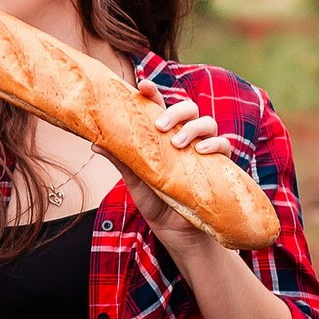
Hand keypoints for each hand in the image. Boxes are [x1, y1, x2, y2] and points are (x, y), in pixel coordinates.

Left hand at [113, 80, 233, 247]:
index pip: (159, 107)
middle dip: (176, 111)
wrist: (175, 233)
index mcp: (163, 136)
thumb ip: (121, 159)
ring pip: (207, 122)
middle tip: (160, 126)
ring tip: (178, 143)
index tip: (142, 86)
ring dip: (193, 128)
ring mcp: (203, 150)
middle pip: (188, 108)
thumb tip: (95, 142)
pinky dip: (214, 144)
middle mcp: (185, 138)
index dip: (153, 93)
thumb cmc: (155, 202)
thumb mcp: (135, 180)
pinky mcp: (218, 166)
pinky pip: (224, 145)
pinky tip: (201, 151)